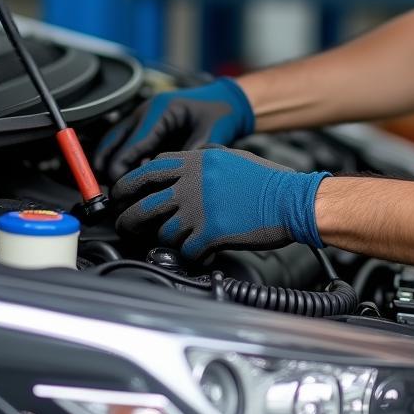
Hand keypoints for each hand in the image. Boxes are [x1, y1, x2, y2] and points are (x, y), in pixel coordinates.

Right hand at [96, 78, 254, 177]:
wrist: (230, 100)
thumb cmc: (222, 113)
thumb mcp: (212, 134)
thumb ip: (193, 155)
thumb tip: (175, 180)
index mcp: (160, 110)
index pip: (131, 143)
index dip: (121, 167)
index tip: (121, 189)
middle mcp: (146, 111)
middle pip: (112, 141)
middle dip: (107, 167)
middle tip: (113, 193)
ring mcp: (144, 117)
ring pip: (114, 142)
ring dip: (112, 164)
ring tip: (120, 190)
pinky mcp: (147, 126)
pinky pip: (127, 144)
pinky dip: (126, 161)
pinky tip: (136, 179)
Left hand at [112, 146, 327, 260]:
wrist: (292, 200)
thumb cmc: (268, 181)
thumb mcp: (232, 158)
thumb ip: (203, 161)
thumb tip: (181, 167)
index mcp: (197, 162)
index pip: (149, 170)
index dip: (129, 184)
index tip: (122, 195)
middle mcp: (193, 183)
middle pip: (142, 203)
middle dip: (127, 218)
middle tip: (124, 226)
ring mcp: (200, 208)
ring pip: (161, 231)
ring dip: (163, 240)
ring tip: (170, 243)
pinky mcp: (210, 232)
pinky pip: (185, 250)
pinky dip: (188, 255)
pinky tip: (197, 253)